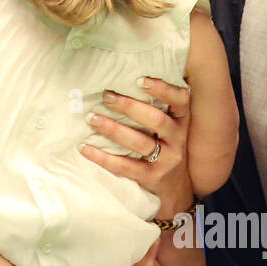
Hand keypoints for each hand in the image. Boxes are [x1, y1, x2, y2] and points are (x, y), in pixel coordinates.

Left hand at [80, 76, 193, 218]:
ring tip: (92, 118)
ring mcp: (166, 160)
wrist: (176, 187)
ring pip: (139, 143)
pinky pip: (125, 167)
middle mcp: (177, 140)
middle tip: (106, 96)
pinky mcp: (151, 177)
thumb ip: (159, 106)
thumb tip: (125, 77)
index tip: (140, 80)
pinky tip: (85, 148)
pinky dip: (103, 157)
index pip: (180, 100)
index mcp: (181, 121)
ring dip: (113, 129)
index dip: (163, 89)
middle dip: (130, 107)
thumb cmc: (166, 146)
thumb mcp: (171, 126)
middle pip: (156, 120)